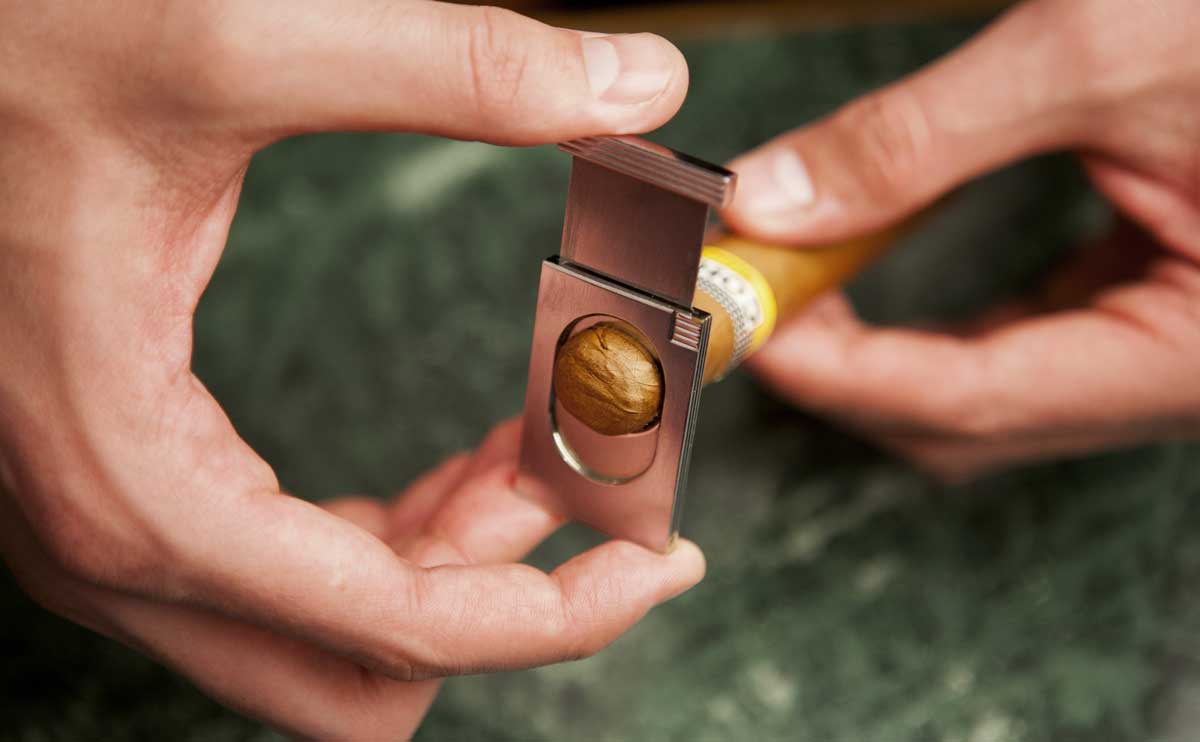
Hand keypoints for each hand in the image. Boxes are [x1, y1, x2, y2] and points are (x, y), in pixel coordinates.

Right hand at [0, 2, 701, 737]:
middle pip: (363, 664)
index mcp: (141, 487)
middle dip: (505, 586)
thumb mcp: (235, 44)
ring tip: (548, 446)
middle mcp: (114, 541)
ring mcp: (116, 524)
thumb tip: (640, 87)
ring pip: (333, 625)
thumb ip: (452, 69)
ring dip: (460, 558)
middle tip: (594, 472)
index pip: (395, 633)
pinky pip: (298, 568)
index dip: (555, 614)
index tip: (661, 559)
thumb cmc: (16, 53)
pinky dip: (404, 537)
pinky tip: (471, 461)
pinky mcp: (137, 482)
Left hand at [721, 0, 1199, 479]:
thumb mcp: (1096, 56)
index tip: (742, 321)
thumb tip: (773, 199)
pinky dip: (937, 318)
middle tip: (756, 296)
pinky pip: (1024, 342)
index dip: (838, 370)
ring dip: (881, 346)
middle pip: (969, 420)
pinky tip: (878, 265)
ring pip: (989, 391)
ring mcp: (1167, 346)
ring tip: (796, 278)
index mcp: (1191, 354)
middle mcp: (1178, 376)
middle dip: (846, 368)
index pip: (971, 402)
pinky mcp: (1155, 307)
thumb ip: (921, 140)